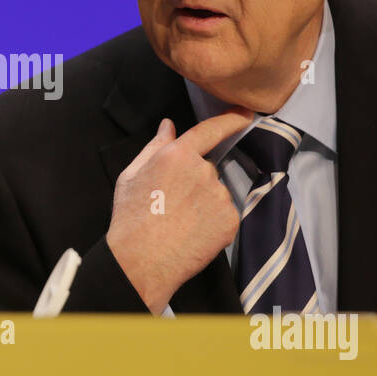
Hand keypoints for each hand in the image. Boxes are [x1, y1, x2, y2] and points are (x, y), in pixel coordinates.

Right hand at [105, 109, 252, 313]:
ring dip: (203, 203)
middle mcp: (203, 170)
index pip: (211, 130)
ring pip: (216, 193)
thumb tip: (168, 126)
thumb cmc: (130, 218)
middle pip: (206, 168)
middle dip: (194, 182)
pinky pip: (224, 215)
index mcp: (177, 154)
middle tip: (171, 204)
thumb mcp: (131, 175)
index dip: (231, 119)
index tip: (246, 113)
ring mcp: (220, 196)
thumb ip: (154, 147)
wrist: (142, 261)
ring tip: (179, 222)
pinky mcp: (230, 220)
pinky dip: (212, 223)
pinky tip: (192, 234)